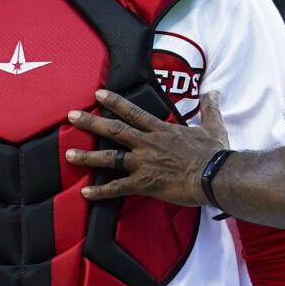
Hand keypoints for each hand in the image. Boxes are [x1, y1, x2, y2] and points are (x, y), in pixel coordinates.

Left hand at [66, 89, 229, 204]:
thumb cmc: (215, 153)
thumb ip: (210, 108)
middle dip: (91, 122)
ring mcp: (144, 163)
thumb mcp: (214, 126)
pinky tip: (86, 193)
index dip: (114, 101)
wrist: (215, 176)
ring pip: (110, 157)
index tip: (98, 93)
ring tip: (69, 154)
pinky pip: (118, 187)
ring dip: (88, 156)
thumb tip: (214, 92)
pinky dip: (101, 191)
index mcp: (162, 130)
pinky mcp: (145, 183)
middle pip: (114, 129)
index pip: (133, 112)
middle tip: (72, 115)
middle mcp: (148, 144)